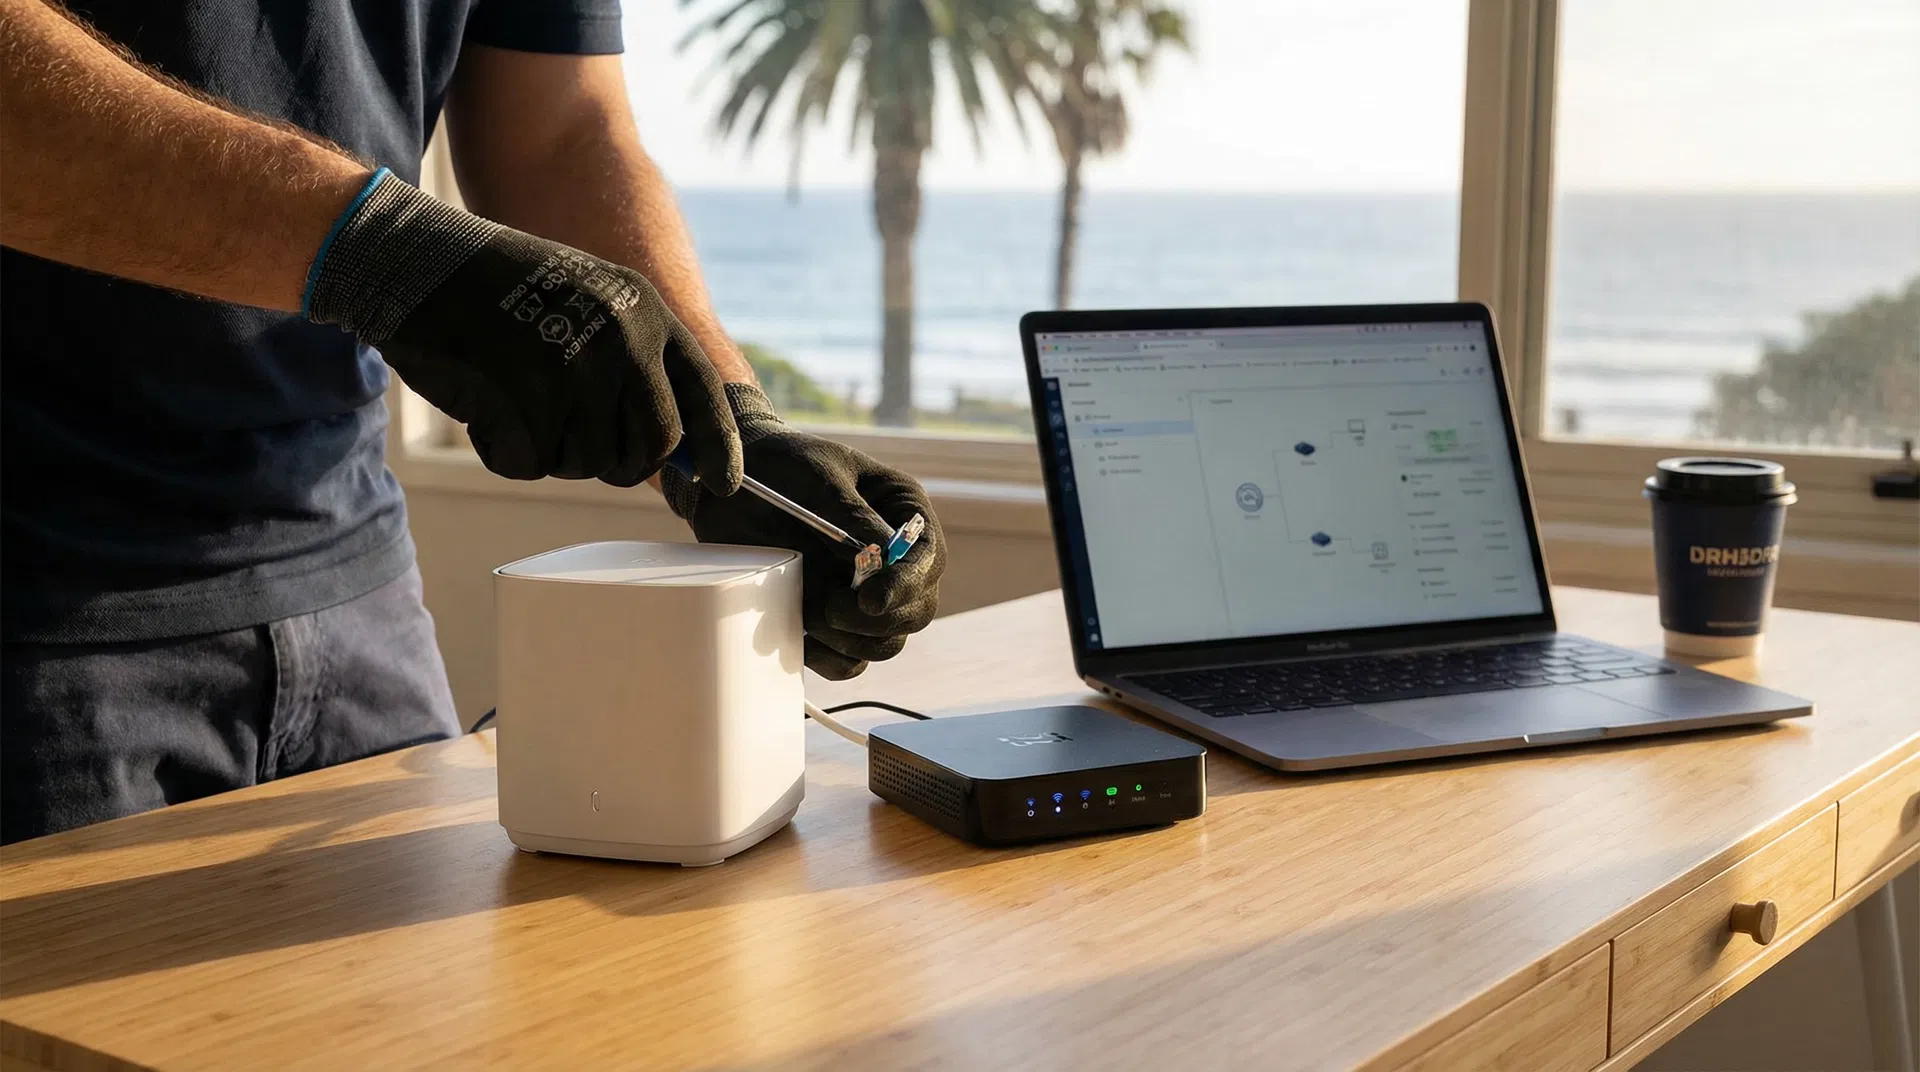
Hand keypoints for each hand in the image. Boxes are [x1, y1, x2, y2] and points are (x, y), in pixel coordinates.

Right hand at [306, 170, 740, 490]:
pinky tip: (486, 401)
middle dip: (617, 460)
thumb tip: (675, 445)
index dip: (717, 449)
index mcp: (645, 312)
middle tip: (568, 432)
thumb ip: (636, 361)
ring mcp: (577, 371)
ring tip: (517, 393)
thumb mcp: (590, 301)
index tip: (719, 487)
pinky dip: (503, 448)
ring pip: (589, 464)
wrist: (417, 261)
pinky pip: (531, 464)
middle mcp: (623, 341)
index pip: (703, 394)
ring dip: (550, 448)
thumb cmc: (500, 291)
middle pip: (651, 449)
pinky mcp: (526, 400)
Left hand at [664, 385, 945, 679]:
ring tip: (809, 613)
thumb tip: (884, 556)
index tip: (870, 600)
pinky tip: (800, 635)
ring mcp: (864, 593)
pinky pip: (850, 661)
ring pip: (887, 642)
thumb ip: (849, 513)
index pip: (927, 558)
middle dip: (877, 620)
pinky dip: (829, 658)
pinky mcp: (833, 620)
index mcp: (902, 511)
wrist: (731, 487)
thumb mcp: (815, 475)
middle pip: (917, 610)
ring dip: (851, 641)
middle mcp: (893, 559)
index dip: (907, 585)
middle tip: (829, 608)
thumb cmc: (781, 465)